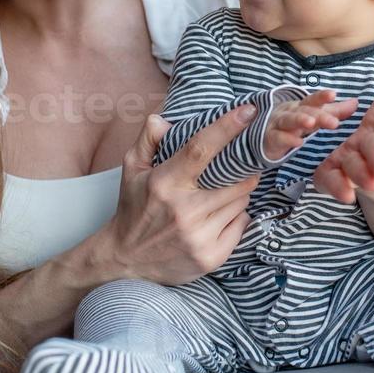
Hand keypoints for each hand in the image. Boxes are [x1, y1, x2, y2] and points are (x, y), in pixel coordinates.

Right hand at [99, 105, 259, 284]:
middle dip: (242, 171)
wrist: (125, 261)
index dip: (227, 128)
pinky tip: (217, 219)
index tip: (248, 111)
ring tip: (217, 197)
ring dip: (238, 195)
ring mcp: (199, 237)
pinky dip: (236, 218)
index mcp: (165, 183)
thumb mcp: (132, 170)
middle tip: (234, 170)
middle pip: (236, 180)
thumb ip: (148, 139)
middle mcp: (184, 210)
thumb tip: (165, 118)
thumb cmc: (133, 210)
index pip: (200, 149)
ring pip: (242, 202)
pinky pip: (241, 226)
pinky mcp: (211, 257)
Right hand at [263, 89, 357, 159]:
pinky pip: (278, 138)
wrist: (263, 136)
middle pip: (305, 111)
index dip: (322, 97)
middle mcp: (290, 112)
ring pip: (289, 120)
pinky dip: (287, 140)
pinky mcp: (270, 138)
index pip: (313, 100)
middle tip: (334, 122)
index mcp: (301, 106)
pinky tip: (297, 143)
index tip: (333, 94)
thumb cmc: (293, 124)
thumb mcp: (313, 116)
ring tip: (311, 123)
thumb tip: (356, 102)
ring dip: (299, 120)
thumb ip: (334, 111)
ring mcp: (278, 124)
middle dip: (318, 115)